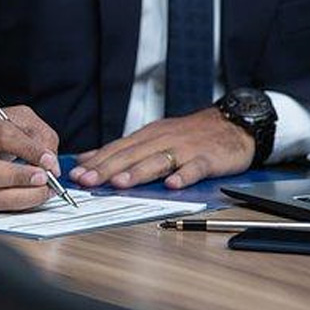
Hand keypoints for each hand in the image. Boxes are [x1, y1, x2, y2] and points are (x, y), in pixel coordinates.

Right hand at [0, 105, 60, 210]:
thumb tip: (51, 163)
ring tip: (45, 190)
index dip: (28, 150)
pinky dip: (21, 204)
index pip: (1, 136)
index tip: (49, 160)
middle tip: (45, 178)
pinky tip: (34, 196)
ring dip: (26, 197)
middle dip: (21, 178)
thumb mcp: (14, 118)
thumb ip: (37, 134)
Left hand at [70, 108, 254, 188]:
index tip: (76, 175)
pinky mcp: (207, 158)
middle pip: (131, 155)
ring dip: (138, 172)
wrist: (232, 124)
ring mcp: (185, 149)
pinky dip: (184, 175)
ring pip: (158, 161)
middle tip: (88, 181)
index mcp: (147, 136)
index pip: (116, 149)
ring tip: (120, 183)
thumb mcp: (152, 137)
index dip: (96, 162)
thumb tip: (87, 158)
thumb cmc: (189, 135)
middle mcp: (162, 140)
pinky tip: (173, 185)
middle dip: (107, 168)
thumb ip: (121, 149)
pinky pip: (195, 167)